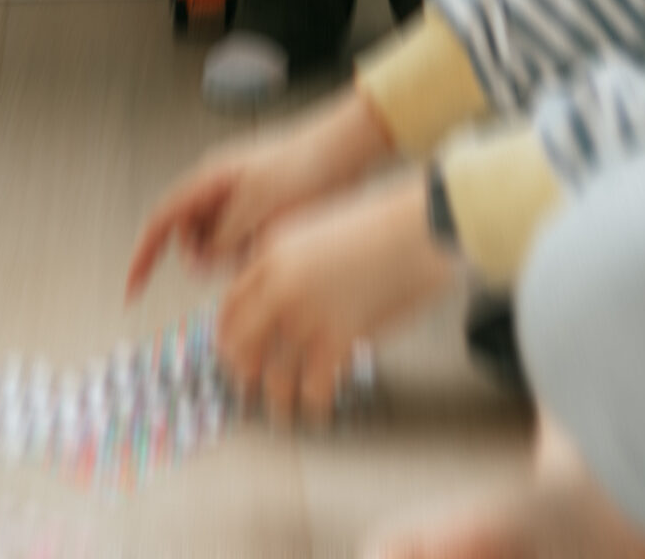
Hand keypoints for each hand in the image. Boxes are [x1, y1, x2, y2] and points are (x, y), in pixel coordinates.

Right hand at [125, 86, 392, 299]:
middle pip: (192, 239)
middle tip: (242, 258)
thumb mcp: (256, 208)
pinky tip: (280, 237)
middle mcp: (217, 187)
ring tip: (271, 240)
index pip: (160, 221)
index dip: (143, 258)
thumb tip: (196, 263)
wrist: (345, 150)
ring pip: (218, 243)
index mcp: (208, 180)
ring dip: (236, 255)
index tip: (133, 291)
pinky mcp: (259, 206)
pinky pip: (242, 239)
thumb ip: (222, 238)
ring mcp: (237, 196)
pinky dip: (254, 247)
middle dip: (210, 258)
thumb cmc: (304, 167)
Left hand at [215, 171, 458, 422]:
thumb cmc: (378, 227)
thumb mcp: (319, 232)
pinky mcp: (338, 338)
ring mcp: (307, 313)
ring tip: (281, 415)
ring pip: (275, 374)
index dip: (227, 335)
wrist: (417, 228)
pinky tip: (318, 413)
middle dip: (242, 373)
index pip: (231, 304)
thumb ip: (292, 266)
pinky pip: (314, 387)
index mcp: (272, 253)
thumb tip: (279, 310)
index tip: (231, 354)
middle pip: (242, 342)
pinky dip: (315, 406)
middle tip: (247, 391)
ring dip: (276, 401)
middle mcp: (279, 285)